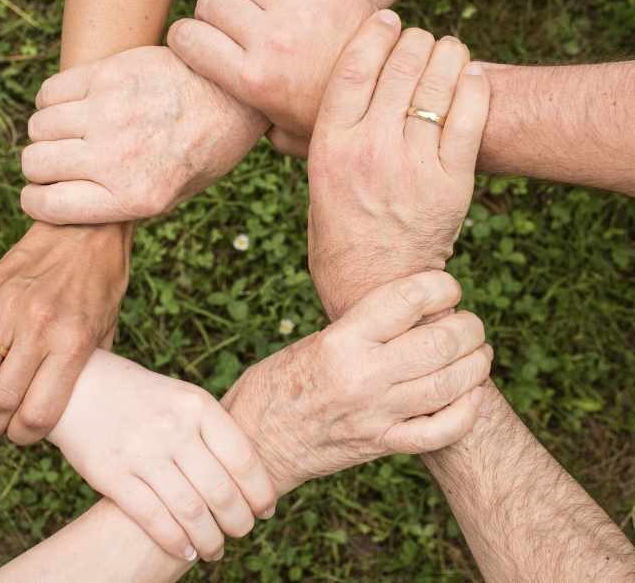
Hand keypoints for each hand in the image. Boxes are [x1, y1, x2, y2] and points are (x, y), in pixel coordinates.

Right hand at [0, 222, 132, 443]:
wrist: (87, 227)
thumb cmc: (103, 282)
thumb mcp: (108, 329)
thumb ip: (88, 368)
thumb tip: (72, 408)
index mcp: (74, 342)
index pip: (38, 413)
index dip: (25, 437)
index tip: (23, 436)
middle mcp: (39, 327)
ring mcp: (9, 308)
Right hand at [19, 46, 269, 224]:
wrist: (235, 96)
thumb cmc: (203, 151)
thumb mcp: (172, 196)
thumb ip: (119, 203)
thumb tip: (65, 203)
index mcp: (134, 197)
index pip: (48, 206)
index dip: (36, 201)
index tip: (41, 194)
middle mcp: (118, 158)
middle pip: (35, 163)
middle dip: (40, 166)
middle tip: (61, 160)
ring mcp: (110, 113)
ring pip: (38, 127)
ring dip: (48, 132)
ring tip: (72, 131)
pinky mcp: (109, 74)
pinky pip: (50, 92)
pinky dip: (52, 101)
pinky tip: (76, 104)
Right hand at [48, 351, 276, 562]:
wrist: (80, 386)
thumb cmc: (143, 398)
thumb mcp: (183, 399)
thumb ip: (212, 431)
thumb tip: (251, 479)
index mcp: (197, 405)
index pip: (243, 459)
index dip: (260, 492)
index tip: (265, 510)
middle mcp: (173, 427)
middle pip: (221, 491)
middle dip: (239, 522)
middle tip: (242, 532)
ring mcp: (141, 451)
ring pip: (190, 511)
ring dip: (210, 540)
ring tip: (216, 549)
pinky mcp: (111, 474)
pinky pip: (153, 518)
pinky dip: (176, 542)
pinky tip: (186, 551)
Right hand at [168, 0, 374, 158]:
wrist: (391, 99)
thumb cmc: (330, 122)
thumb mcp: (284, 138)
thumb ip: (250, 125)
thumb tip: (226, 118)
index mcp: (252, 81)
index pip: (186, 38)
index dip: (184, 38)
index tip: (195, 43)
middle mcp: (272, 42)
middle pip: (211, 1)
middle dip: (214, 14)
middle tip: (233, 27)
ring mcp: (302, 11)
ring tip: (262, 6)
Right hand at [221, 271, 489, 494]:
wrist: (253, 444)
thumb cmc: (275, 385)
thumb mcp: (312, 343)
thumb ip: (360, 330)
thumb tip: (412, 313)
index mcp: (341, 340)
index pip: (408, 299)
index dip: (441, 286)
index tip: (448, 288)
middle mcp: (362, 375)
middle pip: (441, 341)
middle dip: (469, 327)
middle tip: (470, 324)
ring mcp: (375, 414)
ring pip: (450, 385)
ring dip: (476, 365)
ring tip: (479, 353)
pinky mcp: (381, 445)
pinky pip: (440, 432)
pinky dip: (467, 413)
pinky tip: (472, 396)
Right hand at [307, 13, 489, 319]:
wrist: (374, 288)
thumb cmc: (338, 235)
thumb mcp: (314, 184)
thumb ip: (315, 141)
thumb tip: (299, 106)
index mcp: (330, 147)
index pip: (354, 66)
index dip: (375, 32)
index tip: (387, 18)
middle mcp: (370, 150)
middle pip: (401, 65)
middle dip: (415, 39)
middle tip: (420, 39)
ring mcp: (413, 166)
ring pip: (439, 84)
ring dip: (448, 54)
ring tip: (449, 51)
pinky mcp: (451, 184)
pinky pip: (471, 117)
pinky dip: (474, 86)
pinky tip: (471, 76)